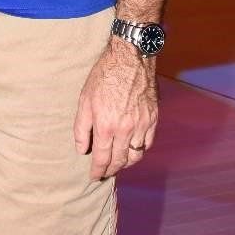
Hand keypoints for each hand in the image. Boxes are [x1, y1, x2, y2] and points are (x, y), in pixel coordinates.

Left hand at [73, 39, 157, 179]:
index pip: (102, 158)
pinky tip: (132, 149)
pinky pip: (148, 143)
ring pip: (135, 155)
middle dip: (110, 169)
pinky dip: (140, 150)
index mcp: (106, 126)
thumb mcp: (84, 99)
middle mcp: (125, 130)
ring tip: (118, 164)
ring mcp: (142, 125)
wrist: (131, 58)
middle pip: (119, 160)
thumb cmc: (104, 76)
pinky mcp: (153, 119)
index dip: (97, 170)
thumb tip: (81, 149)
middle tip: (104, 173)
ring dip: (126, 163)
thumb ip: (81, 127)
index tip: (93, 176)